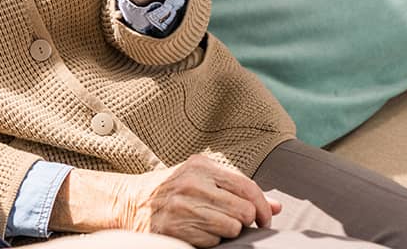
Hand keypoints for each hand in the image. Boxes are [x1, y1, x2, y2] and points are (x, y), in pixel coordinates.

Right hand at [51, 157, 282, 246]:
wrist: (128, 202)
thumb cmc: (171, 190)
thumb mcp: (201, 179)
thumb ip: (237, 189)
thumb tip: (277, 207)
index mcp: (201, 166)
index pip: (247, 187)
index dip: (263, 207)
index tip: (265, 220)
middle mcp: (193, 183)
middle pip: (244, 210)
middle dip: (246, 223)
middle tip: (238, 225)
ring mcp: (184, 206)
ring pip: (232, 228)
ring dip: (229, 234)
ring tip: (214, 228)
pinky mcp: (176, 228)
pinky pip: (214, 242)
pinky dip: (212, 242)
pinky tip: (199, 233)